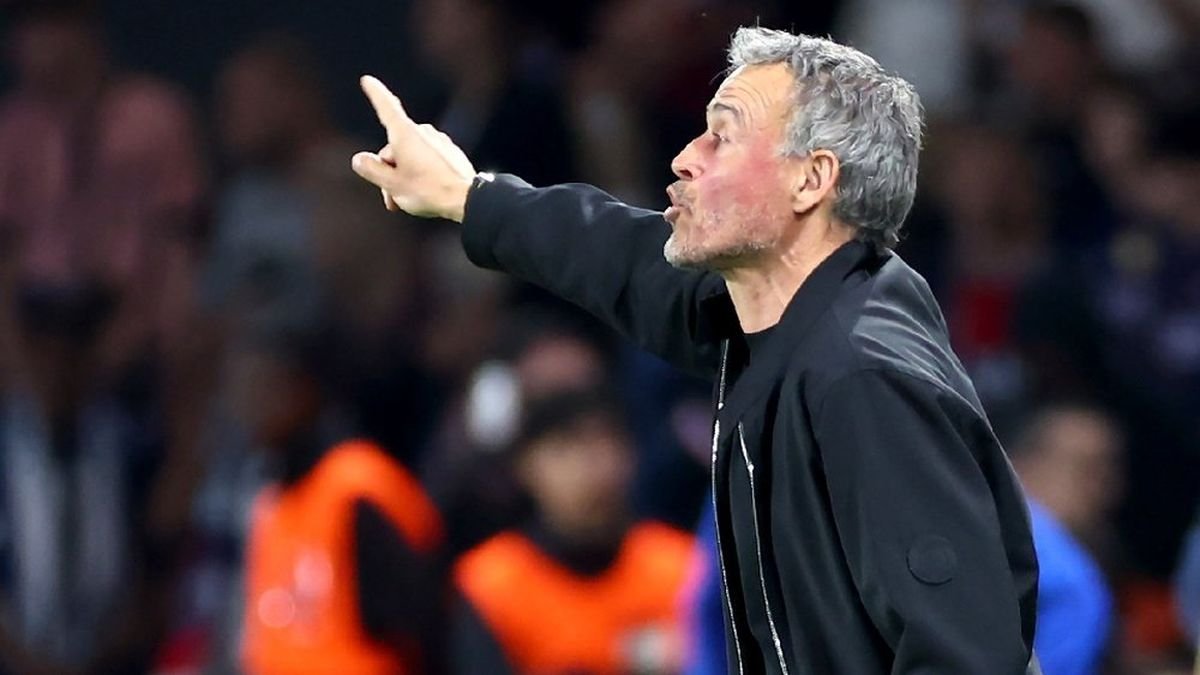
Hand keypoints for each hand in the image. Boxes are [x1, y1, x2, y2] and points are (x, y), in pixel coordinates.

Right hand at [351, 76, 475, 221]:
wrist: (467, 200)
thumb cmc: (428, 191)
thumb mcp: (392, 184)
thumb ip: (371, 169)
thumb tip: (359, 159)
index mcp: (405, 134)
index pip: (387, 108)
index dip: (376, 94)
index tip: (368, 80)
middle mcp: (423, 132)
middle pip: (394, 147)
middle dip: (388, 171)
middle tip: (392, 199)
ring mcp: (439, 141)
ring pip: (410, 155)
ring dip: (404, 175)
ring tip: (409, 200)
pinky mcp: (450, 152)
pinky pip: (428, 159)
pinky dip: (421, 174)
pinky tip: (427, 191)